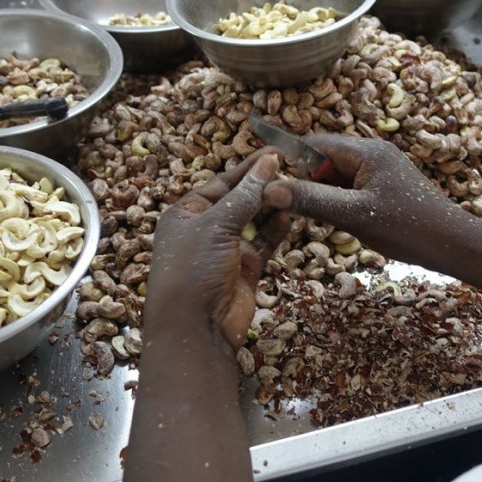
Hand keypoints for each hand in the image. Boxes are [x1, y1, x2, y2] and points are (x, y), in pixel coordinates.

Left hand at [147, 151, 289, 351]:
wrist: (196, 328)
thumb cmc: (193, 269)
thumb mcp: (216, 225)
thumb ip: (245, 194)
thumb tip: (269, 163)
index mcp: (187, 213)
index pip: (222, 182)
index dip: (248, 168)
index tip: (277, 153)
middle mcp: (206, 228)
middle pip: (239, 200)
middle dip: (262, 186)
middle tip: (293, 169)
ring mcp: (227, 249)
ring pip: (254, 220)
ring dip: (271, 207)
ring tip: (294, 189)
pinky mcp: (246, 268)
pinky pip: (264, 242)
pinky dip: (276, 229)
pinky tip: (289, 215)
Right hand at [264, 134, 455, 267]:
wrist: (453, 244)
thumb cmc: (407, 228)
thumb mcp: (354, 215)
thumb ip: (311, 200)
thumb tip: (269, 190)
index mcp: (366, 151)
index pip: (315, 144)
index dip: (288, 159)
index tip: (266, 179)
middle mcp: (372, 153)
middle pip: (324, 159)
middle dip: (303, 179)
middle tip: (283, 203)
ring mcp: (380, 170)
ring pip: (336, 175)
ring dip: (320, 192)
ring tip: (305, 213)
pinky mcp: (384, 187)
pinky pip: (350, 187)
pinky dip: (336, 200)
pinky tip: (331, 219)